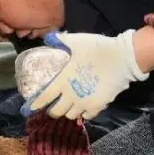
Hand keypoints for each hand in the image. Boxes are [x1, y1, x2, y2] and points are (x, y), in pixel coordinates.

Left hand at [23, 30, 147, 120]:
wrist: (124, 58)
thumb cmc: (98, 48)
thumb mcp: (77, 41)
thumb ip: (61, 40)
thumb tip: (49, 38)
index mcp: (63, 80)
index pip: (45, 97)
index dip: (36, 104)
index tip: (29, 108)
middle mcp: (72, 95)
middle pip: (56, 112)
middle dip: (52, 110)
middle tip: (53, 105)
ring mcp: (85, 102)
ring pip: (71, 115)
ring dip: (68, 112)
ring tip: (69, 105)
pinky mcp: (99, 106)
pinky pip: (87, 116)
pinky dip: (83, 113)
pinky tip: (84, 106)